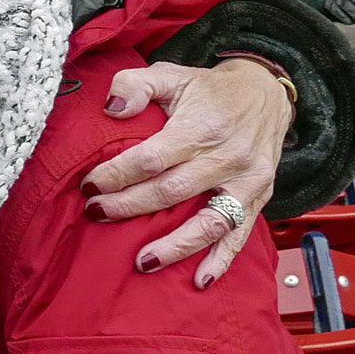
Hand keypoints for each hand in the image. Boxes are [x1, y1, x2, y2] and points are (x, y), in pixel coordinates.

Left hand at [83, 58, 288, 287]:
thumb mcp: (170, 73)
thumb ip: (135, 84)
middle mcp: (228, 157)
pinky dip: (221, 260)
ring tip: (141, 261)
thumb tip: (112, 107)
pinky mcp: (259, 197)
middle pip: (171, 192)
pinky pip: (240, 235)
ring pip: (208, 222)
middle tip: (96, 214)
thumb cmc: (207, 89)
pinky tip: (199, 280)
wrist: (265, 93)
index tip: (88, 185)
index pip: (151, 159)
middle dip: (128, 207)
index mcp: (202, 126)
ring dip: (174, 246)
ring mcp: (247, 181)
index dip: (116, 175)